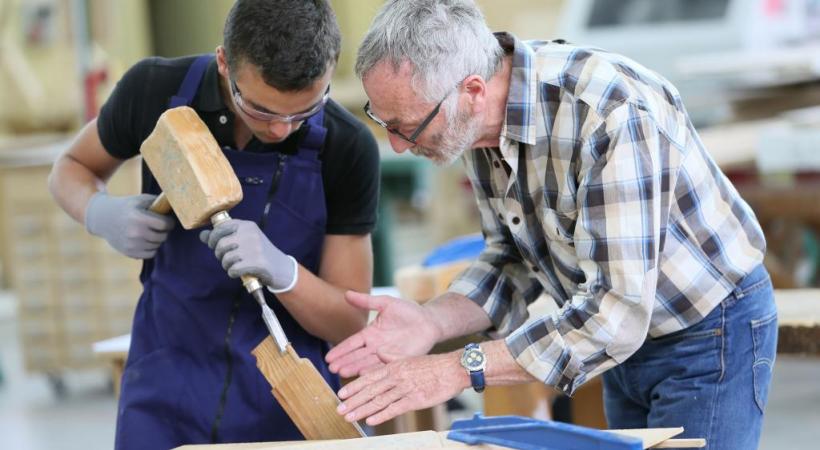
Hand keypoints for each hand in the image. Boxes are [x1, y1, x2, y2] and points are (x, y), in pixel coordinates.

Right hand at [84, 192, 174, 258]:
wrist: (103, 218)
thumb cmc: (126, 207)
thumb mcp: (140, 200)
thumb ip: (158, 202)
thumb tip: (177, 205)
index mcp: (138, 217)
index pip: (165, 224)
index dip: (169, 222)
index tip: (167, 220)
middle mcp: (135, 232)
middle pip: (162, 236)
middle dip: (164, 231)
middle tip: (159, 226)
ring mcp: (131, 244)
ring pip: (157, 245)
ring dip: (157, 239)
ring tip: (150, 231)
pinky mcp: (129, 252)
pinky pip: (150, 254)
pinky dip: (151, 248)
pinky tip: (145, 240)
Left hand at [199, 219, 296, 291]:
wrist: (280, 267)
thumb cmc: (257, 253)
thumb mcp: (242, 240)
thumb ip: (222, 236)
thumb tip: (202, 235)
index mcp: (246, 225)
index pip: (220, 228)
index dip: (212, 238)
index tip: (214, 245)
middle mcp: (250, 234)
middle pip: (220, 244)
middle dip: (219, 255)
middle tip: (227, 259)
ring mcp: (254, 248)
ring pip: (226, 258)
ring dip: (226, 266)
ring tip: (234, 266)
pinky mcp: (257, 263)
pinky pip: (233, 270)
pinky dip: (233, 273)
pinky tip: (239, 273)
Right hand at [325, 292, 441, 376]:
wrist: (430, 321)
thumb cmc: (408, 311)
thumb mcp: (386, 303)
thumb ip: (367, 300)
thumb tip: (346, 293)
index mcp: (371, 334)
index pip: (352, 343)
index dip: (340, 350)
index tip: (328, 357)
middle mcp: (376, 347)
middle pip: (357, 356)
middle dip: (344, 362)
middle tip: (331, 369)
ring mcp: (387, 356)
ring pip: (368, 364)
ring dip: (355, 369)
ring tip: (343, 373)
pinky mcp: (399, 361)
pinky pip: (385, 367)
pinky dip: (374, 371)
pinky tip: (364, 375)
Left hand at [336, 353, 468, 425]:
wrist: (452, 369)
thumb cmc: (432, 365)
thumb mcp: (409, 357)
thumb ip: (392, 358)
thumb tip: (378, 354)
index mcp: (394, 366)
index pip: (369, 377)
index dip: (354, 386)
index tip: (341, 394)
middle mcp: (396, 376)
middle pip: (370, 390)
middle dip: (353, 401)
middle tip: (340, 409)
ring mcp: (405, 388)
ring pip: (379, 400)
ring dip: (362, 410)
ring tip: (350, 417)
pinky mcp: (415, 400)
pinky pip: (395, 408)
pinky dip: (382, 415)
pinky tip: (371, 420)